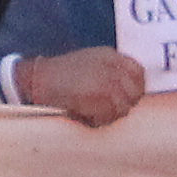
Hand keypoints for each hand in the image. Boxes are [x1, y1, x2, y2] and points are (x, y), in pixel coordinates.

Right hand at [16, 48, 147, 126]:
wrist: (39, 78)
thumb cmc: (62, 73)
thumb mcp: (90, 60)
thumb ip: (111, 69)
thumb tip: (129, 88)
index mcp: (110, 56)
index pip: (138, 72)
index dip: (138, 87)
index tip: (131, 97)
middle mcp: (111, 68)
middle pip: (135, 93)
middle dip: (126, 104)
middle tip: (113, 110)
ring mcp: (105, 83)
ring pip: (123, 107)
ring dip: (111, 115)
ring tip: (96, 114)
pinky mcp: (96, 98)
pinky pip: (108, 116)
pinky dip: (100, 120)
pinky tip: (89, 117)